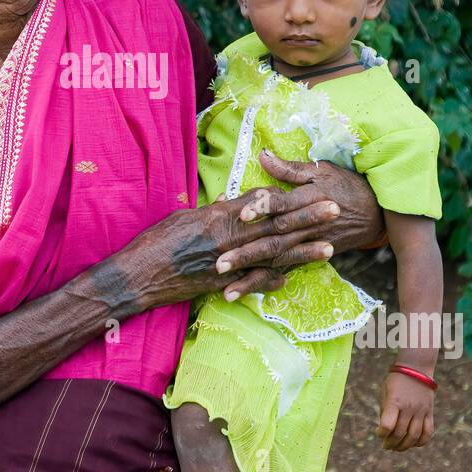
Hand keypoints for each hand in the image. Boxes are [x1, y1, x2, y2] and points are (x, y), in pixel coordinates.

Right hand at [131, 184, 337, 309]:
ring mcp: (226, 263)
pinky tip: (292, 279)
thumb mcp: (183, 217)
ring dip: (303, 250)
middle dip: (307, 217)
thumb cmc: (154, 242)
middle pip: (275, 225)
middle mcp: (227, 238)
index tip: (311, 187)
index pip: (260, 202)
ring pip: (271, 255)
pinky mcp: (220, 284)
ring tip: (330, 246)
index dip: (288, 195)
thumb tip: (232, 200)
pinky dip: (272, 280)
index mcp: (219, 216)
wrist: (136, 275)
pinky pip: (252, 282)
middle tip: (335, 208)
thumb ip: (212, 210)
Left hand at [207, 150, 383, 299]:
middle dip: (246, 253)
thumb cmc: (346, 186)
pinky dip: (263, 284)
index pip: (285, 205)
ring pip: (276, 261)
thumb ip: (289, 168)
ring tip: (226, 289)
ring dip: (251, 276)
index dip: (265, 208)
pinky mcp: (308, 257)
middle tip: (219, 263)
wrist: (378, 214)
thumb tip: (262, 155)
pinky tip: (242, 293)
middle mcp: (307, 227)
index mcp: (308, 201)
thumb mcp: (322, 171)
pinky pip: (283, 272)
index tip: (243, 213)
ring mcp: (308, 245)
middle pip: (274, 240)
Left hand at [376, 373, 434, 450]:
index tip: (379, 433)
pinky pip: (428, 432)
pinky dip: (421, 442)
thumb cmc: (396, 380)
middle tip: (386, 446)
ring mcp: (421, 410)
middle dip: (391, 443)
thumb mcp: (385, 391)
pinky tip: (413, 444)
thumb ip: (385, 411)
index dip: (381, 433)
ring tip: (397, 448)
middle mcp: (409, 407)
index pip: (387, 425)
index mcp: (395, 401)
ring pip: (414, 436)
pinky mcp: (430, 412)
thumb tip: (385, 431)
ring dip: (404, 446)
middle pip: (400, 433)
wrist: (417, 367)